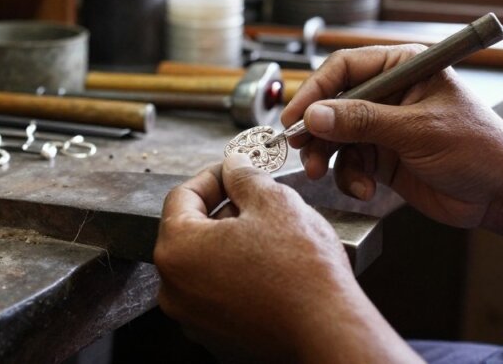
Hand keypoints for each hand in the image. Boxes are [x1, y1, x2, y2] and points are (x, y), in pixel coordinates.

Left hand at [155, 153, 417, 362]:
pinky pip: (217, 293)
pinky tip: (267, 268)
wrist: (328, 329)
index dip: (212, 177)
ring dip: (229, 244)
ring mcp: (192, 317)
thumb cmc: (302, 271)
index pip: (182, 196)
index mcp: (177, 250)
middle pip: (190, 232)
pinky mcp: (215, 336)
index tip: (231, 171)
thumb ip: (243, 177)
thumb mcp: (273, 202)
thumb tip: (234, 167)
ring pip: (205, 263)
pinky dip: (235, 276)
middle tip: (254, 200)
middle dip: (222, 210)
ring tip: (268, 236)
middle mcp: (174, 288)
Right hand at [282, 45, 502, 228]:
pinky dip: (349, 177)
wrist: (502, 195)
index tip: (296, 116)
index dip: (316, 90)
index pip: (346, 67)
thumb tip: (316, 114)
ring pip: (336, 136)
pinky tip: (366, 190)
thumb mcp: (418, 130)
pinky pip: (349, 163)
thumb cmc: (479, 148)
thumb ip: (364, 121)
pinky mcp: (382, 156)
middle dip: (316, 129)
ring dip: (327, 156)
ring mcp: (384, 126)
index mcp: (404, 67)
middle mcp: (390, 93)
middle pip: (333, 103)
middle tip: (301, 150)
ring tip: (324, 174)